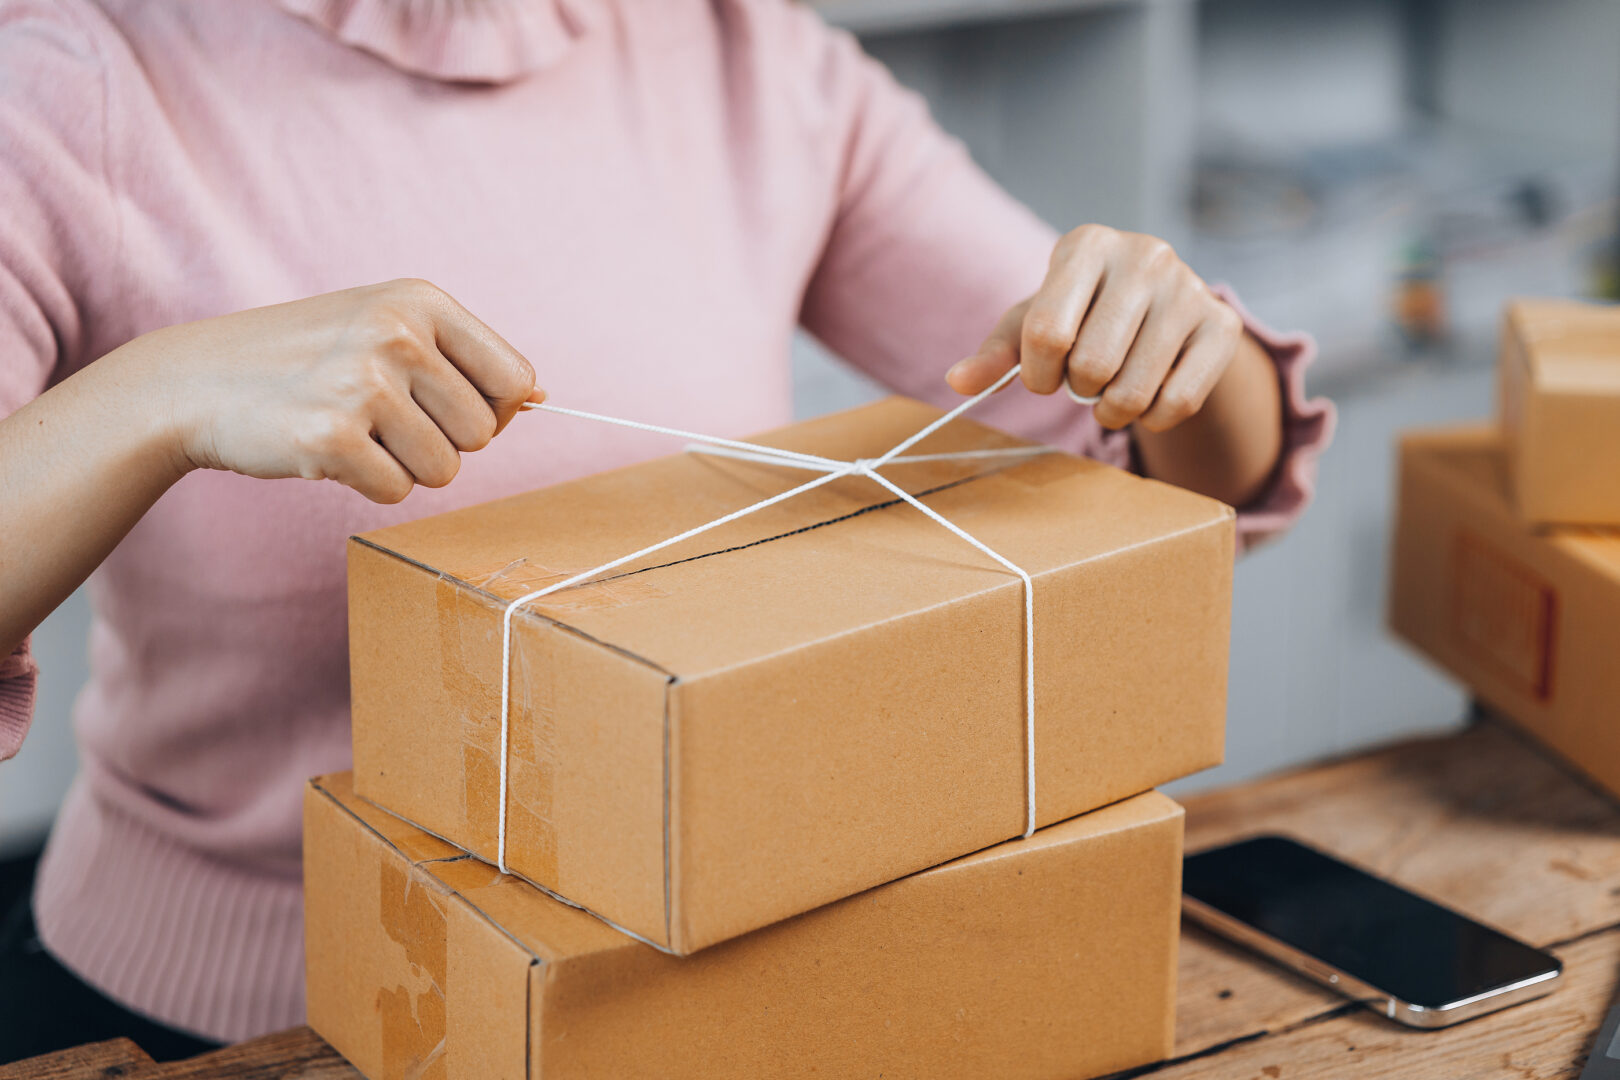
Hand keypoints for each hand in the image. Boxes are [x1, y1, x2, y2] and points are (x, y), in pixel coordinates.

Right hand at [123, 278, 540, 502]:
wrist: (196, 380)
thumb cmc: (308, 358)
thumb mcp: (386, 326)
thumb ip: (464, 360)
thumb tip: (540, 398)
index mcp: (421, 301)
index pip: (516, 380)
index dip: (492, 410)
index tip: (446, 405)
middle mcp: (396, 334)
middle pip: (484, 433)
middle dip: (442, 441)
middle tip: (385, 419)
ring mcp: (363, 384)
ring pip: (445, 469)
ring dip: (404, 465)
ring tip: (355, 430)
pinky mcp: (331, 437)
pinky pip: (397, 491)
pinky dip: (368, 483)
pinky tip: (329, 449)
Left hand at [946, 224, 1244, 431]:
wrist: (1162, 309)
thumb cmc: (1083, 313)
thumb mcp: (1035, 322)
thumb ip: (995, 353)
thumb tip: (957, 381)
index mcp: (1086, 244)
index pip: (1047, 332)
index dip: (1037, 374)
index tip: (1043, 375)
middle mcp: (1144, 255)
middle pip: (1091, 367)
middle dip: (1077, 391)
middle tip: (1084, 380)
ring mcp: (1190, 287)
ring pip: (1134, 391)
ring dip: (1112, 412)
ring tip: (1111, 392)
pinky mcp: (1222, 325)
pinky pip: (1177, 403)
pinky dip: (1152, 419)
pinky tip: (1147, 398)